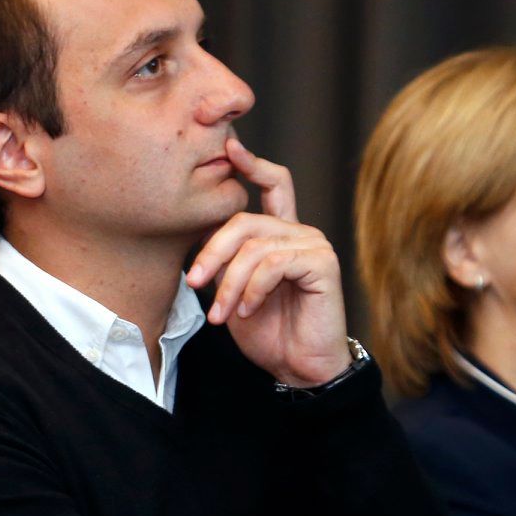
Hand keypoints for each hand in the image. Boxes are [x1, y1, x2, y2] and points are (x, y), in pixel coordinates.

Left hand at [185, 138, 350, 385]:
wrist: (298, 367)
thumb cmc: (267, 332)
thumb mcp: (233, 292)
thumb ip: (223, 262)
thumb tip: (196, 240)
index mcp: (280, 234)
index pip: (272, 184)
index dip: (252, 163)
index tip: (229, 147)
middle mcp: (299, 232)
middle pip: (244, 220)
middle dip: (212, 251)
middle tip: (193, 282)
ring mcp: (314, 245)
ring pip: (254, 246)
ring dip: (229, 284)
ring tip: (221, 314)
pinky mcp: (322, 264)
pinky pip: (274, 263)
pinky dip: (252, 288)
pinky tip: (247, 310)